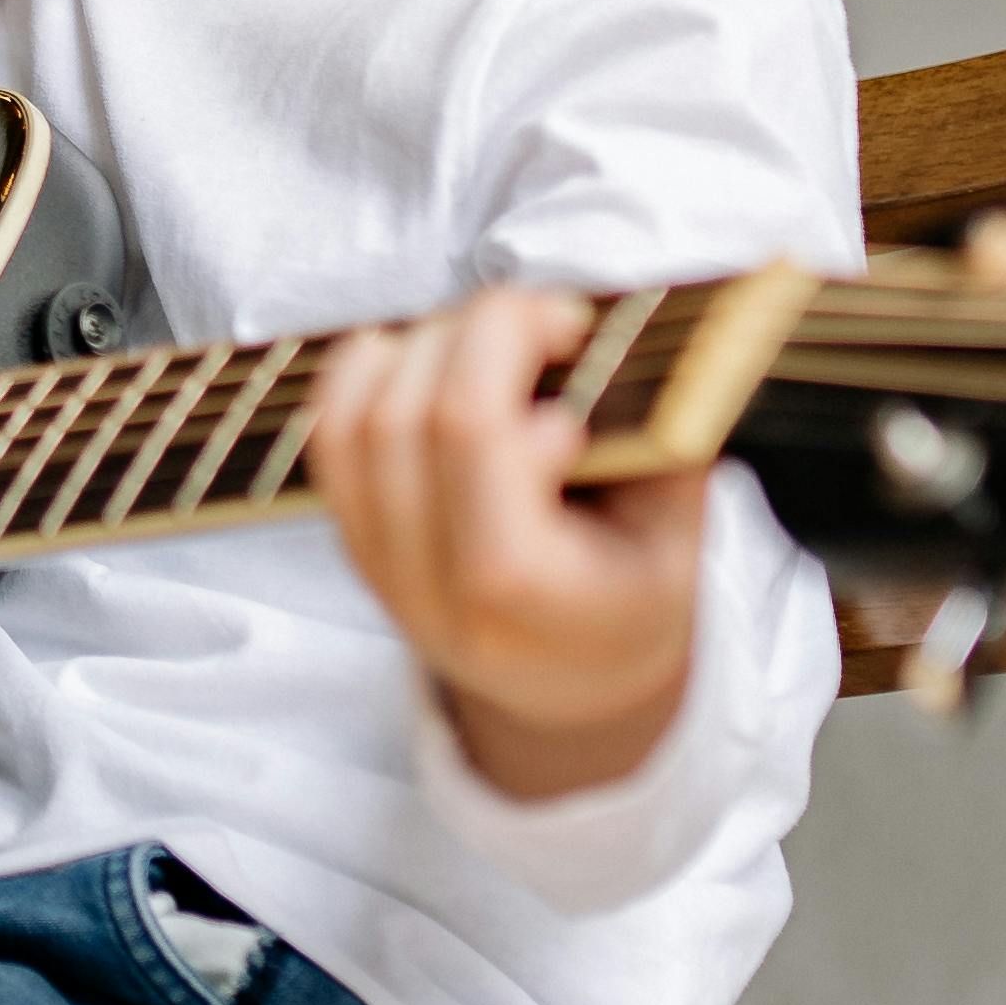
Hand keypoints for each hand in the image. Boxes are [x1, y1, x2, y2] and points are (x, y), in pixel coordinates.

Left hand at [301, 287, 703, 797]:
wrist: (569, 687)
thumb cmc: (631, 598)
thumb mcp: (678, 534)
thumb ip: (658, 439)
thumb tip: (621, 332)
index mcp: (523, 592)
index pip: (473, 439)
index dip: (506, 355)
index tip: (573, 330)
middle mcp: (433, 589)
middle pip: (407, 418)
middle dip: (472, 333)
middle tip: (541, 317)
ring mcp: (380, 571)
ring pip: (354, 424)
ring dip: (417, 348)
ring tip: (489, 337)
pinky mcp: (354, 546)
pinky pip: (327, 444)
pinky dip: (359, 377)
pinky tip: (415, 352)